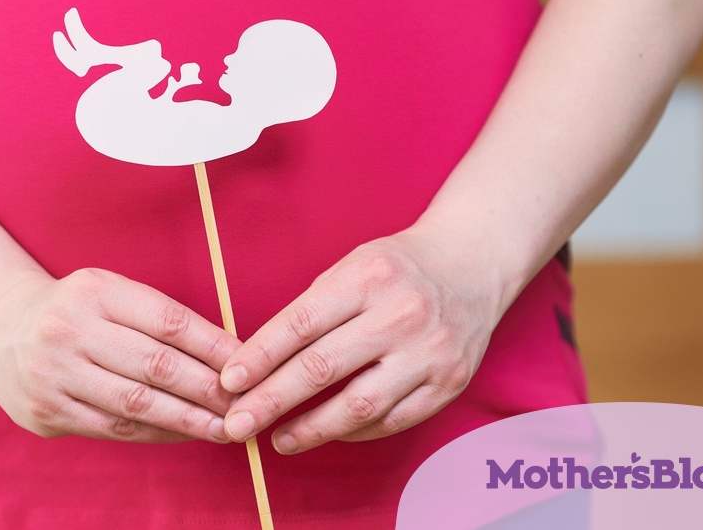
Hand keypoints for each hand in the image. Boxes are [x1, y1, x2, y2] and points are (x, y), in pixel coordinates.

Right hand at [0, 267, 241, 442]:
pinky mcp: (46, 412)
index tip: (249, 366)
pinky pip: (114, 428)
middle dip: (209, 390)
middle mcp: (68, 330)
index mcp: (93, 291)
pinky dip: (155, 434)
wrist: (0, 330)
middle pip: (156, 366)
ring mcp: (53, 374)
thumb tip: (229, 354)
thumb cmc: (76, 311)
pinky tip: (184, 434)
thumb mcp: (109, 293)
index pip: (167, 321)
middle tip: (247, 406)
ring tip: (225, 428)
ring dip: (188, 420)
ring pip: (136, 404)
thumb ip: (159, 318)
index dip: (214, 347)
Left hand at [218, 228, 506, 452]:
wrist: (473, 264)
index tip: (229, 382)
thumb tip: (257, 362)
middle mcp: (401, 315)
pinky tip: (328, 431)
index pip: (301, 324)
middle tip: (238, 424)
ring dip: (311, 428)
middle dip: (271, 401)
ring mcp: (429, 352)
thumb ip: (311, 309)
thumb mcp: (351, 266)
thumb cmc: (397, 267)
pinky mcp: (448, 383)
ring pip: (358, 406)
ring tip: (278, 439)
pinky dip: (353, 431)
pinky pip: (391, 420)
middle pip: (322, 369)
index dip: (260, 357)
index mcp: (367, 278)